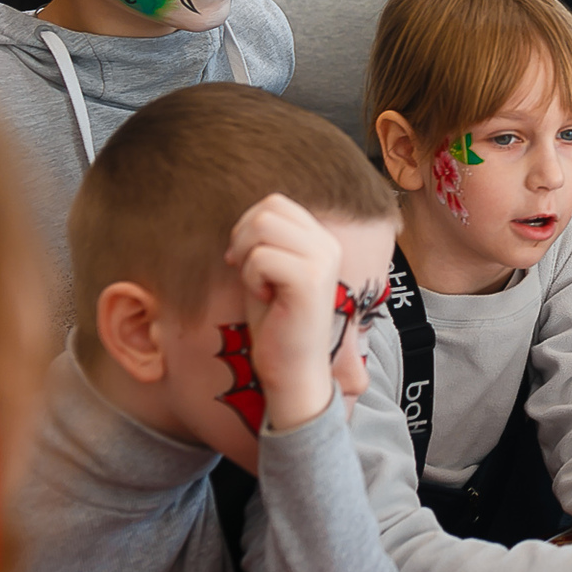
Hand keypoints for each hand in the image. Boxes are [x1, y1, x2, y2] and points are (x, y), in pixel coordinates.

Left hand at [223, 194, 342, 431]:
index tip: (244, 260)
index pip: (275, 202)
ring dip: (246, 258)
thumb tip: (244, 218)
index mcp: (322, 240)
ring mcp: (323, 261)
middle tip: (247, 271)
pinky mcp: (310, 280)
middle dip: (242, 238)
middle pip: (267, 209)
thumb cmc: (276, 323)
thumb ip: (265, 240)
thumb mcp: (269, 271)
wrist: (293, 369)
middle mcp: (328, 245)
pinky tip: (265, 299)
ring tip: (259, 285)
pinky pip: (261, 257)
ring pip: (261, 227)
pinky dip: (251, 278)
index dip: (247, 226)